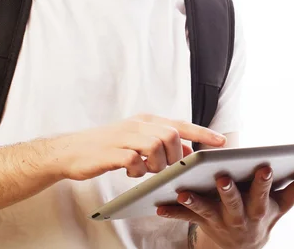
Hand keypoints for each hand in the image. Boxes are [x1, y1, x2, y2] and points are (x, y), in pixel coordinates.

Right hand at [50, 113, 225, 180]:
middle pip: (170, 136)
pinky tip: (129, 172)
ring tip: (145, 170)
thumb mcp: (136, 140)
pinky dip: (138, 170)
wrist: (72, 150)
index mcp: (145, 121)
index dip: (202, 132)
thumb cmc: (107, 147)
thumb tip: (186, 148)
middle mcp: (137, 125)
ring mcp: (123, 137)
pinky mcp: (111, 152)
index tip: (221, 142)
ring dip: (156, 164)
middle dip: (173, 157)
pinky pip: (135, 161)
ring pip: (156, 146)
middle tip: (162, 168)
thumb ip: (160, 142)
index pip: (180, 123)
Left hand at [156, 167, 293, 248]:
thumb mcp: (281, 205)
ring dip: (194, 202)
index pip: (262, 193)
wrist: (242, 246)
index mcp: (258, 208)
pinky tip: (158, 207)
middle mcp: (238, 217)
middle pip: (233, 203)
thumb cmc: (262, 214)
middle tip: (221, 176)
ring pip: (205, 211)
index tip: (264, 166)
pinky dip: (172, 212)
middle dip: (228, 191)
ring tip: (183, 191)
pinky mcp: (200, 223)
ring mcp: (218, 221)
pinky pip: (184, 219)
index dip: (264, 182)